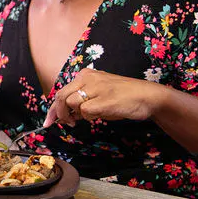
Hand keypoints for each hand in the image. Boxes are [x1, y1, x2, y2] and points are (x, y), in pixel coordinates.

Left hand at [46, 69, 162, 127]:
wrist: (148, 96)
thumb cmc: (124, 97)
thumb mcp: (99, 94)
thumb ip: (83, 101)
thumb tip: (66, 115)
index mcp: (86, 75)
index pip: (62, 91)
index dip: (53, 109)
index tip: (49, 121)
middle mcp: (88, 78)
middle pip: (61, 97)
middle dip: (59, 113)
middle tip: (68, 124)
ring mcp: (95, 87)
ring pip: (71, 104)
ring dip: (77, 115)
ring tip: (92, 116)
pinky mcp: (103, 99)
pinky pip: (85, 111)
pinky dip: (89, 117)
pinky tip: (101, 114)